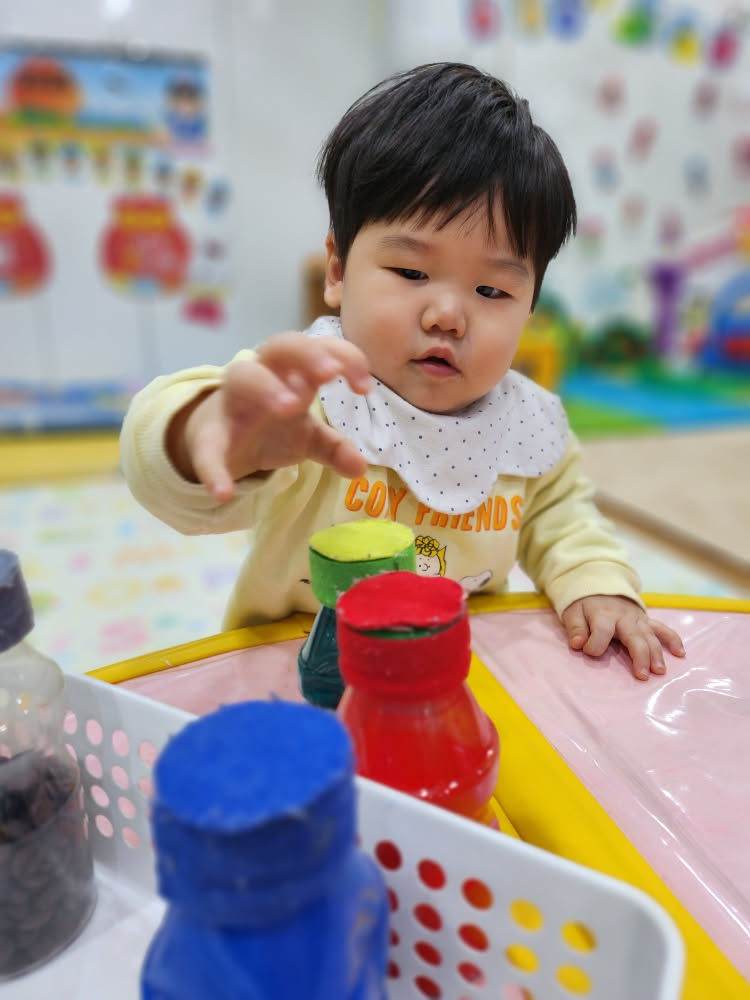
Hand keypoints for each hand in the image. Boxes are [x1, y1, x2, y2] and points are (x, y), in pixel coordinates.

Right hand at [173, 332, 372, 501]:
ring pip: (243, 377)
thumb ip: (334, 448)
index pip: (320, 349)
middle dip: (307, 355)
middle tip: (329, 373)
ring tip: (289, 406)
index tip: (364, 388)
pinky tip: (222, 492)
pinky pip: (208, 448)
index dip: (345, 358)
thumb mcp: (308, 437)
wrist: (219, 435)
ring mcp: (233, 401)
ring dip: (265, 387)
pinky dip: (213, 469)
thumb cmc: (270, 423)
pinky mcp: (208, 435)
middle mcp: (262, 375)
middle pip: (281, 346)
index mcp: (291, 372)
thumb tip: (360, 467)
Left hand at [561, 594, 684, 680]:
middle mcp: (624, 617)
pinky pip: (662, 629)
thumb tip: (577, 643)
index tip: (587, 651)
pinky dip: (672, 639)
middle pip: (634, 636)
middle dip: (639, 655)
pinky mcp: (646, 621)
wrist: (600, 586)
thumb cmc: (585, 605)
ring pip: (650, 636)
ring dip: (657, 653)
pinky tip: (680, 653)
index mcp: (603, 615)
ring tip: (660, 671)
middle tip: (642, 675)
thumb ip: (575, 628)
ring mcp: (638, 619)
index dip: (594, 644)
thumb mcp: (572, 612)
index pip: (602, 631)